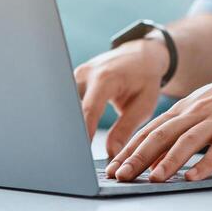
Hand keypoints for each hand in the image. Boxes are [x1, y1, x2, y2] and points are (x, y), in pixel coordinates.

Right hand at [74, 39, 169, 156]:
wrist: (141, 55)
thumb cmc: (145, 79)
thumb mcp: (143, 106)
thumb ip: (125, 130)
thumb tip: (112, 154)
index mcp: (105, 78)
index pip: (88, 110)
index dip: (84, 133)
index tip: (81, 153)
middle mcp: (86, 74)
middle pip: (71, 108)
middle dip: (71, 131)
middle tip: (75, 155)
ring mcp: (76, 75)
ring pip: (65, 105)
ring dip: (69, 125)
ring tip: (73, 147)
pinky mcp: (72, 80)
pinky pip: (67, 101)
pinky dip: (71, 117)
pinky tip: (73, 133)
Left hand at [105, 57, 211, 181]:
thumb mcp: (201, 109)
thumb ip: (179, 131)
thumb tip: (156, 159)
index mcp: (184, 109)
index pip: (149, 130)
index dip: (128, 149)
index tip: (111, 167)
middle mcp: (195, 112)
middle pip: (160, 135)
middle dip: (137, 157)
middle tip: (120, 175)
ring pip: (187, 140)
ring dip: (168, 161)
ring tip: (153, 179)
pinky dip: (206, 163)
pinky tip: (193, 176)